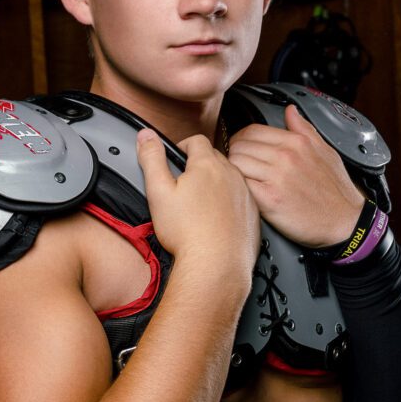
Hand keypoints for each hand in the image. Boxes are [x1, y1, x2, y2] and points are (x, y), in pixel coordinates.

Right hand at [136, 129, 259, 277]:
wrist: (216, 265)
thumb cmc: (188, 232)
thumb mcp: (158, 191)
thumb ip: (152, 158)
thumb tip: (147, 136)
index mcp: (207, 165)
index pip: (196, 140)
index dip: (182, 146)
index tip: (176, 158)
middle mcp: (231, 174)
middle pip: (214, 157)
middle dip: (198, 165)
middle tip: (183, 183)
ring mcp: (245, 193)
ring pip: (229, 177)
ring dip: (215, 182)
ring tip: (199, 203)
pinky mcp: (253, 213)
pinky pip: (240, 198)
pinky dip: (229, 202)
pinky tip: (215, 219)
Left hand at [227, 104, 363, 247]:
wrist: (345, 222)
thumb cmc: (335, 191)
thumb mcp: (325, 151)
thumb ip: (304, 129)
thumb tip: (290, 111)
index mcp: (296, 142)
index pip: (251, 130)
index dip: (241, 140)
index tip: (241, 149)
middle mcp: (286, 156)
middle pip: (239, 145)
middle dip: (234, 155)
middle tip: (240, 167)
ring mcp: (277, 177)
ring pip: (236, 163)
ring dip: (234, 171)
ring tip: (242, 180)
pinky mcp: (270, 199)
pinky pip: (241, 184)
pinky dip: (238, 187)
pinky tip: (246, 193)